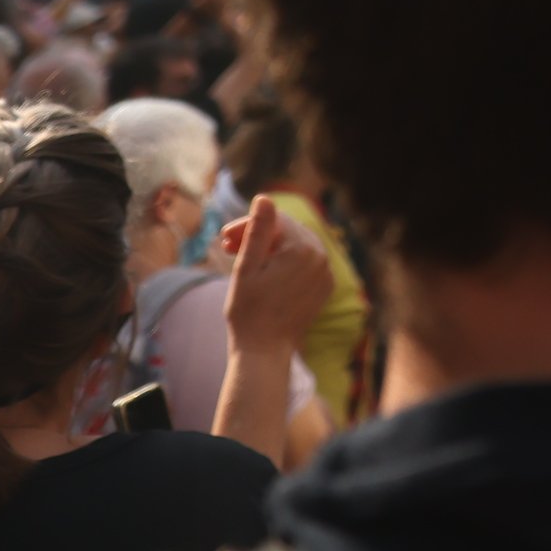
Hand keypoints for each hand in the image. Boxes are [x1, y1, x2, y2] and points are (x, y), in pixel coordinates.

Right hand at [217, 197, 329, 363]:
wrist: (264, 352)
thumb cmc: (248, 312)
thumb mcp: (246, 268)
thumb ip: (256, 231)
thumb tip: (264, 198)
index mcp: (303, 248)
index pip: (275, 221)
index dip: (247, 225)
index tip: (224, 239)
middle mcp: (322, 256)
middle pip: (287, 232)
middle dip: (258, 236)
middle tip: (228, 248)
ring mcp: (326, 273)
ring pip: (296, 247)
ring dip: (270, 249)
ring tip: (243, 261)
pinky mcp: (324, 287)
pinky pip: (305, 264)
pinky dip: (285, 263)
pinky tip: (264, 274)